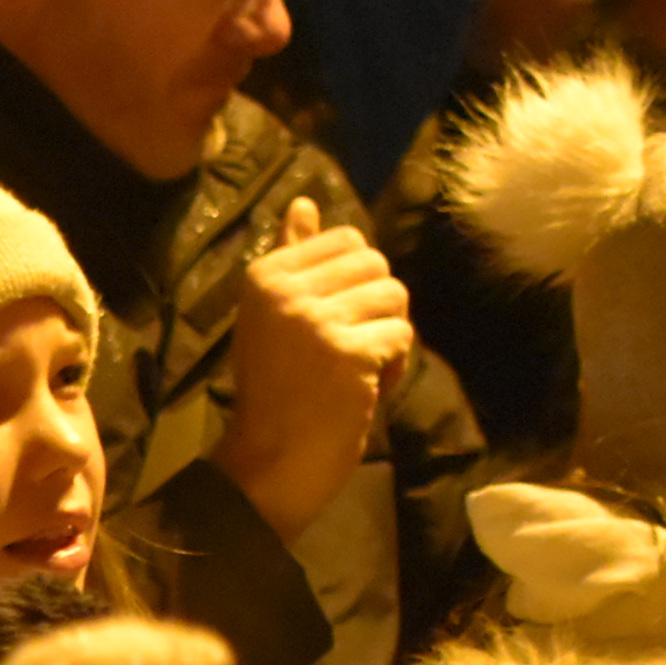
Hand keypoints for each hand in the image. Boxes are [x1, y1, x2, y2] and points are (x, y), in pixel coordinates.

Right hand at [211, 197, 412, 542]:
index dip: (355, 282)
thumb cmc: (275, 391)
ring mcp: (317, 321)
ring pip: (394, 297)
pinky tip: (364, 388)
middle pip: (377, 265)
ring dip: (387, 337)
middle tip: (346, 348)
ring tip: (355, 369)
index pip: (347, 240)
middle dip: (376, 307)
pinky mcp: (349, 353)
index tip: (328, 323)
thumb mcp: (272, 316)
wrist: (268, 462)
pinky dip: (392, 366)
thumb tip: (304, 202)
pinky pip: (400, 336)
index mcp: (265, 275)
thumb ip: (294, 257)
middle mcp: (286, 290)